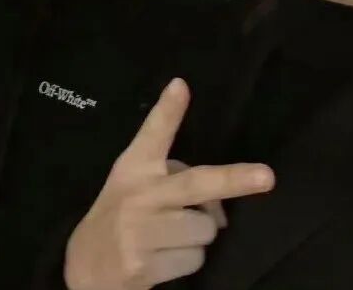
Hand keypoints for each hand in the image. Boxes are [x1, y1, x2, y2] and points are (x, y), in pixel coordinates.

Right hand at [64, 78, 274, 289]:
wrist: (85, 268)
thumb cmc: (123, 215)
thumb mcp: (138, 185)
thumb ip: (178, 180)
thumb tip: (223, 206)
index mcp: (135, 168)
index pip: (153, 134)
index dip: (168, 111)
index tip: (181, 85)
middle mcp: (138, 195)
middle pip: (196, 184)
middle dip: (234, 180)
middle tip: (267, 177)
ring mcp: (139, 232)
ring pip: (204, 229)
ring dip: (198, 237)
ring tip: (170, 237)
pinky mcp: (143, 266)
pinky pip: (194, 259)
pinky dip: (186, 260)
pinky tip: (162, 258)